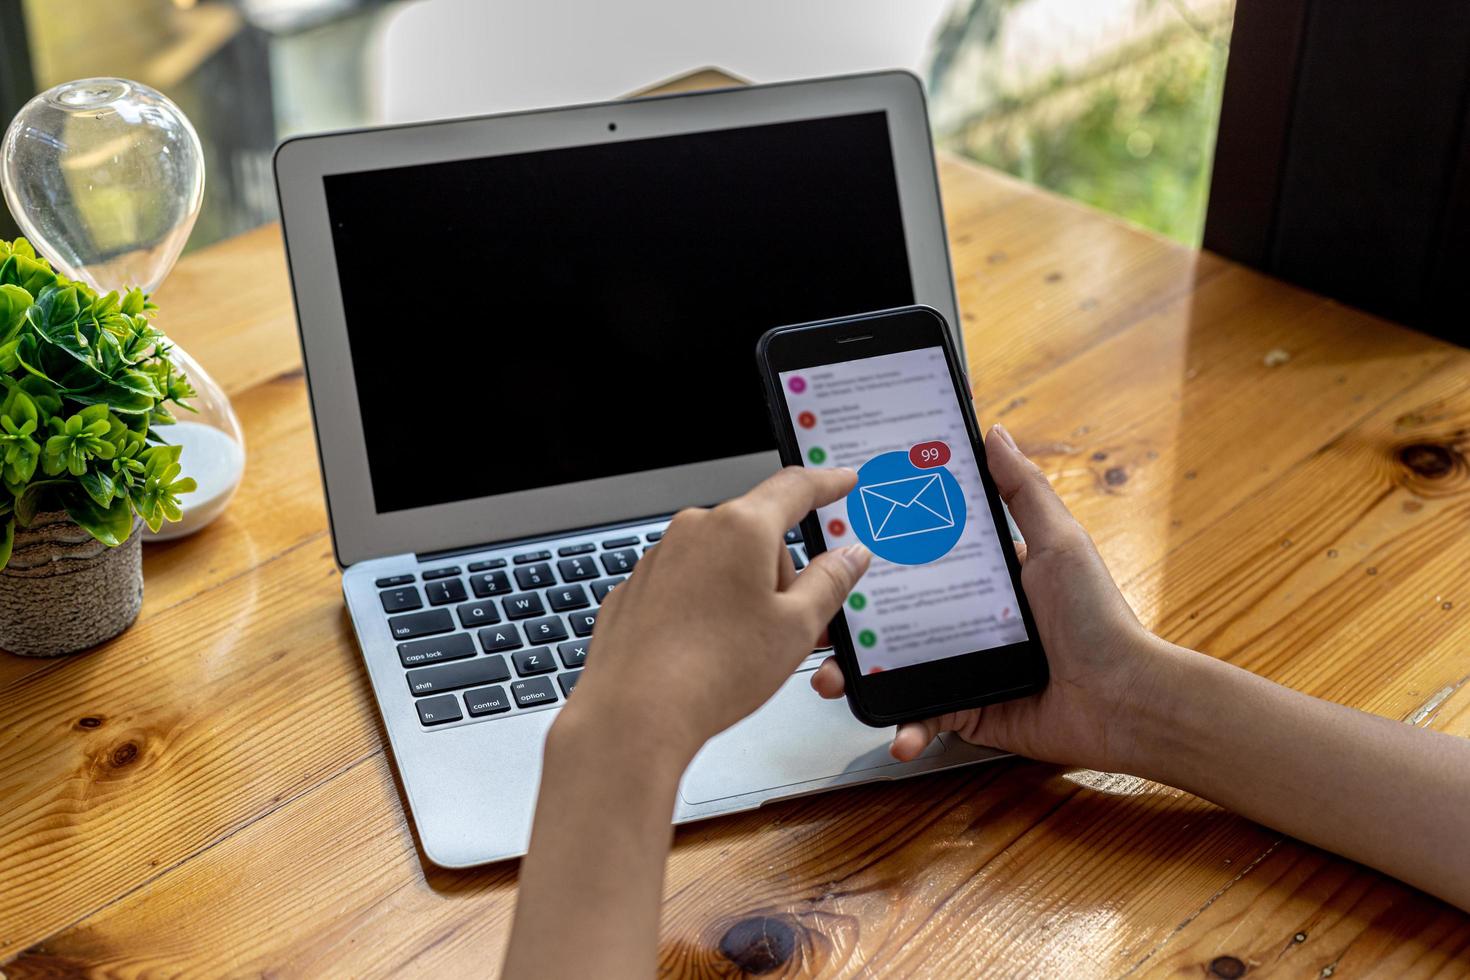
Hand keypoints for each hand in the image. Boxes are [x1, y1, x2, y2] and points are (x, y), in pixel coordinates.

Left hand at [558, 466, 871, 761]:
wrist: (635, 713)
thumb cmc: (712, 672)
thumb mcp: (796, 628)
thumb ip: (831, 582)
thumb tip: (849, 556)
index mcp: (741, 528)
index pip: (795, 488)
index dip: (826, 485)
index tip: (841, 482)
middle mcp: (695, 530)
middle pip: (757, 536)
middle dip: (779, 575)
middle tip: (787, 625)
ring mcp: (659, 558)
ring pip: (719, 564)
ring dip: (739, 595)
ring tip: (739, 650)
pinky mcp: (636, 589)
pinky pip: (684, 587)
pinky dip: (701, 611)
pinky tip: (703, 652)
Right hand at [812, 424, 1171, 773]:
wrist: (1123, 699)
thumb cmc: (1098, 618)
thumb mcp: (1059, 542)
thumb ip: (1023, 489)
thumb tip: (994, 433)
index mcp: (982, 578)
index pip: (918, 558)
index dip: (877, 554)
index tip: (839, 546)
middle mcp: (966, 620)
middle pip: (892, 615)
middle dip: (850, 620)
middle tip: (820, 618)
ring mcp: (963, 668)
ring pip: (894, 669)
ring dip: (860, 678)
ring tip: (833, 680)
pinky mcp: (967, 712)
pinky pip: (924, 718)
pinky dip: (906, 728)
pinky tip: (898, 733)